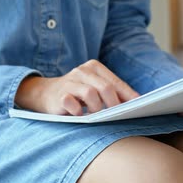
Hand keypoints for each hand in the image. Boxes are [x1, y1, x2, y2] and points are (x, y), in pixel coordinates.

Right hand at [15, 60, 139, 115]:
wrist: (45, 94)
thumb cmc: (77, 93)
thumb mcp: (94, 88)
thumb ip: (112, 92)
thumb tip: (135, 102)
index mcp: (94, 67)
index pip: (115, 82)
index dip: (127, 95)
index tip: (137, 106)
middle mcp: (82, 71)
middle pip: (105, 88)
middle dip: (114, 104)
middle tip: (116, 115)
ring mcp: (69, 82)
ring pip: (90, 94)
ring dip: (97, 108)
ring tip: (95, 115)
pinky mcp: (59, 95)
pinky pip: (72, 103)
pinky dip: (79, 111)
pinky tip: (80, 115)